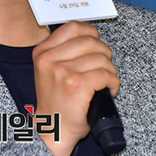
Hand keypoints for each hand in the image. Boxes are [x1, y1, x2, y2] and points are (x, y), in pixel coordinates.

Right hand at [33, 21, 119, 155]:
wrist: (53, 128)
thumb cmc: (56, 100)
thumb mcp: (49, 68)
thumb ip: (63, 50)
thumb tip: (91, 36)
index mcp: (42, 52)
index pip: (73, 27)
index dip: (91, 33)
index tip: (96, 44)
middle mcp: (49, 59)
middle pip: (91, 41)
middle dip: (104, 53)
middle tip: (103, 67)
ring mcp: (62, 72)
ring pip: (101, 58)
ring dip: (110, 70)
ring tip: (106, 80)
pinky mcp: (77, 85)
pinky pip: (105, 74)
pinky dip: (113, 82)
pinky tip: (109, 89)